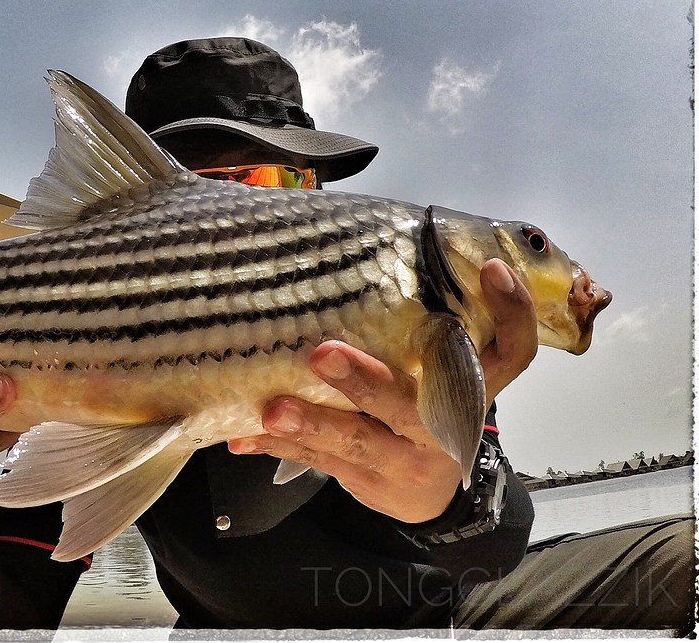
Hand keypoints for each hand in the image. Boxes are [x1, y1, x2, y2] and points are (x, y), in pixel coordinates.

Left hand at [228, 259, 536, 522]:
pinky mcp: (369, 484)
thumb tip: (353, 257)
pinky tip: (242, 436)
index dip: (510, 312)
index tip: (491, 268)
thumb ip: (415, 333)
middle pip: (411, 405)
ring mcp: (406, 460)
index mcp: (470, 388)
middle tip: (322, 354)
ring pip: (357, 442)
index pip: (511, 352)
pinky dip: (276, 447)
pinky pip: (318, 463)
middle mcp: (445, 427)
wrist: (430, 497)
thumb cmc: (424, 411)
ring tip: (273, 410)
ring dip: (312, 425)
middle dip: (364, 382)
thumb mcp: (436, 376)